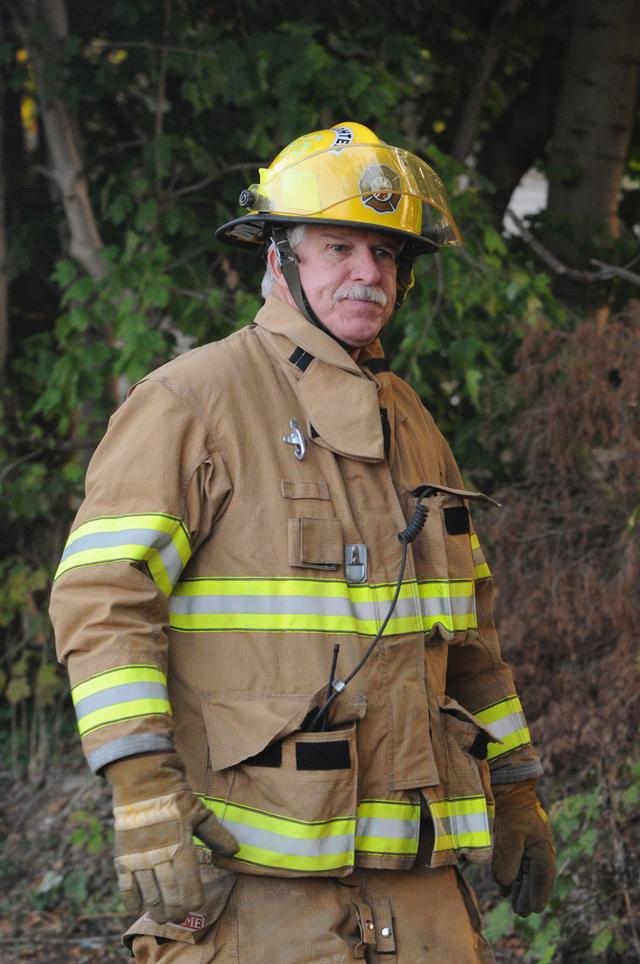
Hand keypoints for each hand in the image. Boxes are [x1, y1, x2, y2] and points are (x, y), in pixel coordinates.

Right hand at [106, 753, 237, 922]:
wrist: (143, 781)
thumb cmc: (175, 797)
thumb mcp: (199, 812)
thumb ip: (216, 835)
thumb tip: (235, 851)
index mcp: (181, 846)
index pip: (189, 885)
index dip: (193, 900)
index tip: (196, 906)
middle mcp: (159, 855)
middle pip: (169, 895)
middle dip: (176, 910)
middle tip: (179, 916)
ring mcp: (139, 857)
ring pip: (148, 894)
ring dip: (155, 909)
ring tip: (161, 918)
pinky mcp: (123, 855)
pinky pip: (125, 884)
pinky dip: (130, 899)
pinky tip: (135, 909)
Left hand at [491, 779, 554, 916]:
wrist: (508, 792)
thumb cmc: (513, 812)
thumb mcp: (511, 834)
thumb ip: (508, 859)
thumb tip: (506, 883)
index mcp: (543, 850)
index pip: (544, 878)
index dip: (540, 894)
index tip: (536, 909)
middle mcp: (538, 852)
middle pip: (535, 879)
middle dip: (528, 896)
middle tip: (521, 912)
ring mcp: (528, 848)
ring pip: (525, 875)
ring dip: (520, 889)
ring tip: (515, 905)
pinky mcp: (517, 845)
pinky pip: (517, 866)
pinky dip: (513, 878)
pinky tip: (506, 888)